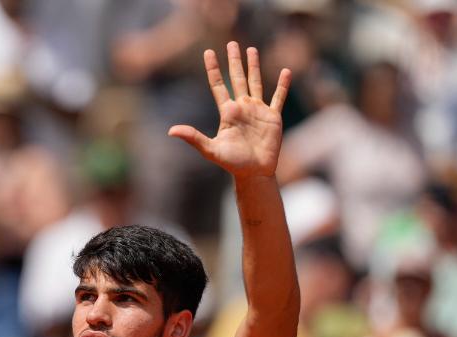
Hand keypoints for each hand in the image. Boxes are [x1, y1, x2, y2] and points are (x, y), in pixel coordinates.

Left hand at [168, 42, 290, 178]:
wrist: (254, 173)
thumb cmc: (232, 163)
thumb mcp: (211, 150)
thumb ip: (193, 137)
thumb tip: (171, 130)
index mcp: (227, 112)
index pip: (218, 85)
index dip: (213, 69)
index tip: (208, 52)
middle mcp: (242, 108)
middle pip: (237, 78)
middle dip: (234, 61)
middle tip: (231, 43)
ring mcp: (258, 111)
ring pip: (256, 82)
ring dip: (254, 66)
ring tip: (252, 50)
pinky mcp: (273, 117)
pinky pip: (278, 97)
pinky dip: (282, 85)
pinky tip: (285, 72)